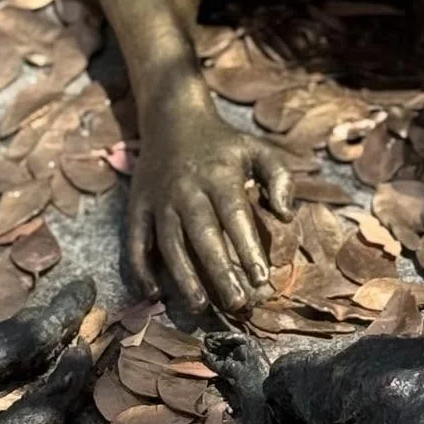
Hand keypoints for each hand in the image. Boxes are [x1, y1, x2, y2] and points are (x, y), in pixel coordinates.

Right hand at [127, 106, 293, 312]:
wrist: (172, 117)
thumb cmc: (222, 143)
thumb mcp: (257, 149)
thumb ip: (280, 178)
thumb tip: (287, 216)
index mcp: (218, 175)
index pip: (234, 215)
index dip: (247, 247)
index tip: (262, 277)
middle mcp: (187, 189)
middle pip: (202, 235)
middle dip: (219, 272)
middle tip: (237, 303)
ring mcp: (159, 199)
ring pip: (169, 243)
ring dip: (183, 277)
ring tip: (199, 306)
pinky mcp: (137, 206)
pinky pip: (136, 241)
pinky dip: (140, 268)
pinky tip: (153, 293)